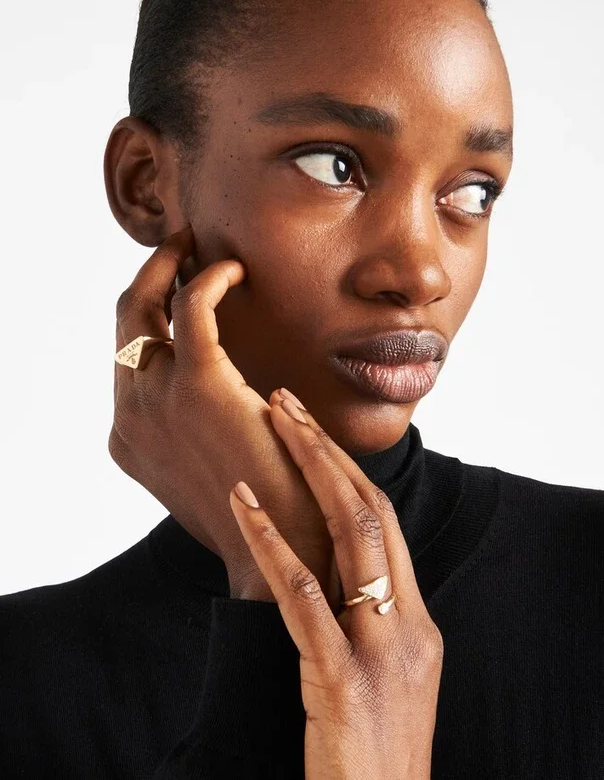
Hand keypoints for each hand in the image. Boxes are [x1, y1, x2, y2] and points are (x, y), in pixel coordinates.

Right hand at [110, 226, 340, 605]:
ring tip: (197, 246)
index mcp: (129, 438)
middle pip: (123, 323)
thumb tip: (231, 403)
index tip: (175, 287)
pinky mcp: (200, 385)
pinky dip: (207, 278)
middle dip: (146, 277)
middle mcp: (129, 414)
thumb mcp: (212, 471)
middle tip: (179, 249)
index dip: (145, 315)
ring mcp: (157, 399)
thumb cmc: (261, 512)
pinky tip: (235, 271)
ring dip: (167, 265)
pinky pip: (191, 306)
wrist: (283, 555)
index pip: (124, 358)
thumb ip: (200, 434)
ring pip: (144, 305)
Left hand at [228, 394, 443, 779]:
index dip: (351, 470)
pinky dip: (273, 543)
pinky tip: (245, 506)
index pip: (390, 526)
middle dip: (329, 451)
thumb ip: (373, 628)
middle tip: (290, 402)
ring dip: (307, 471)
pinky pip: (304, 597)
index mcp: (418, 626)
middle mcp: (408, 628)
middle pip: (373, 513)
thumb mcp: (390, 685)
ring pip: (352, 536)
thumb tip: (337, 580)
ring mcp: (380, 652)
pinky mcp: (342, 681)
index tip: (316, 431)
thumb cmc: (376, 760)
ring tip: (272, 424)